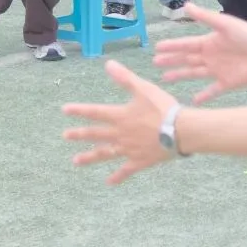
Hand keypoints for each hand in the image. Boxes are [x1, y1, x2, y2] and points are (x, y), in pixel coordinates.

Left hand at [62, 60, 178, 184]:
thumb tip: (108, 64)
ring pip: (105, 153)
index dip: (79, 110)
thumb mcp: (143, 89)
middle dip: (79, 134)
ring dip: (90, 157)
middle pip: (96, 134)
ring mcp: (129, 149)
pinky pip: (126, 170)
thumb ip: (125, 78)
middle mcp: (120, 134)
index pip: (94, 112)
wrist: (182, 131)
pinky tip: (109, 182)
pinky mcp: (140, 161)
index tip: (64, 110)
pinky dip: (118, 176)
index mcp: (120, 116)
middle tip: (65, 136)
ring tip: (75, 161)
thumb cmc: (164, 108)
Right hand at [154, 4, 246, 103]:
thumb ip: (204, 17)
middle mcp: (210, 56)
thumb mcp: (224, 24)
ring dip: (180, 75)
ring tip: (165, 79)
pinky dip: (203, 96)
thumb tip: (185, 5)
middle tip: (155, 63)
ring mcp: (218, 70)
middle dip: (170, 61)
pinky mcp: (227, 82)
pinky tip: (193, 100)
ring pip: (193, 73)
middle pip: (186, 59)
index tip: (156, 47)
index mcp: (208, 42)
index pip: (184, 45)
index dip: (171, 46)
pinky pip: (212, 90)